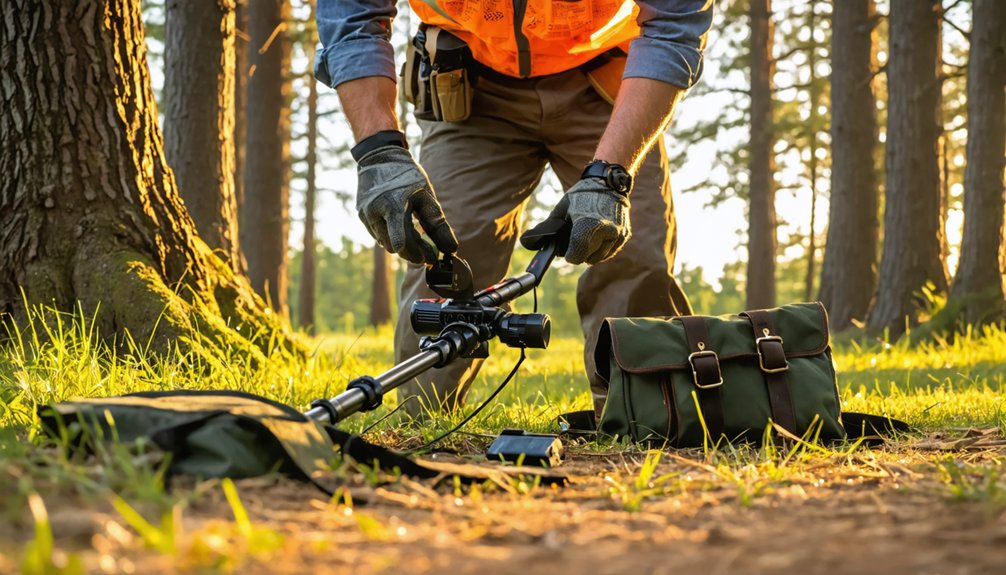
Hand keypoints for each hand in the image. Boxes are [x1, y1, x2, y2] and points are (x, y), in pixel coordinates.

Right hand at [356, 146, 458, 263]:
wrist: (379, 155)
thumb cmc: (406, 175)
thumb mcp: (426, 196)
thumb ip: (437, 224)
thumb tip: (450, 249)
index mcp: (393, 206)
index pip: (403, 243)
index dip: (419, 254)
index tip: (432, 258)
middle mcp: (375, 213)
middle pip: (394, 247)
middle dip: (412, 252)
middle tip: (427, 251)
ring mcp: (366, 215)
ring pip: (386, 243)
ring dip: (402, 244)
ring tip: (416, 235)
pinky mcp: (362, 215)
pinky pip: (379, 234)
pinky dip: (392, 235)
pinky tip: (402, 227)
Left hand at [546, 177, 629, 264]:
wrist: (609, 182)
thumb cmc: (582, 194)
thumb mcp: (562, 208)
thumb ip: (549, 226)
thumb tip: (529, 241)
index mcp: (588, 224)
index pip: (576, 256)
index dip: (569, 255)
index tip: (567, 252)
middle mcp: (606, 231)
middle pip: (587, 258)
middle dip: (579, 253)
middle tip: (575, 241)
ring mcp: (617, 234)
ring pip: (599, 257)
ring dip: (591, 253)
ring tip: (586, 239)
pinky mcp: (624, 235)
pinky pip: (610, 252)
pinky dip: (601, 249)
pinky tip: (596, 239)